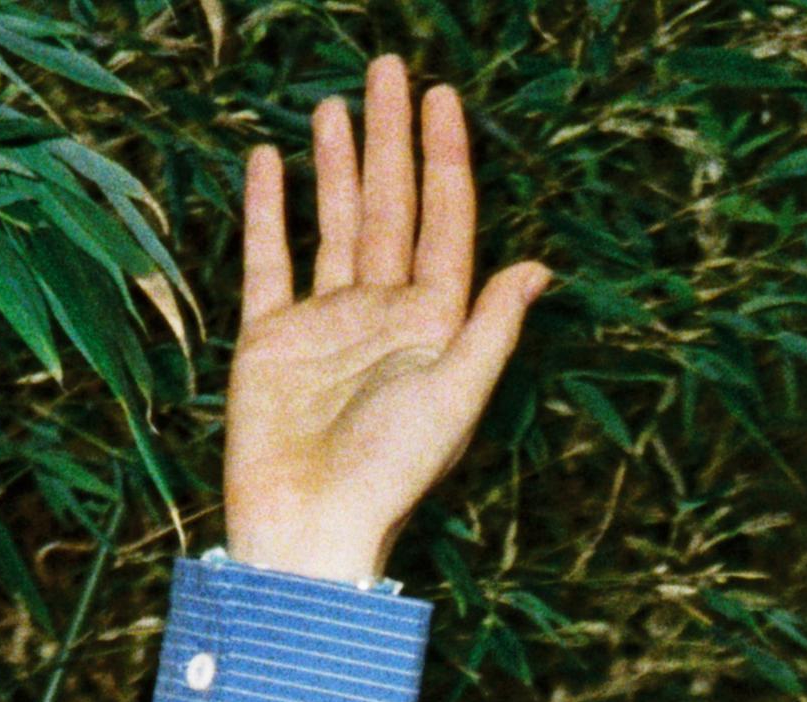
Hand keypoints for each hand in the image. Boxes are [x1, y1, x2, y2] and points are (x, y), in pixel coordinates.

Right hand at [224, 58, 549, 584]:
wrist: (307, 530)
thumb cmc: (389, 475)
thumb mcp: (454, 398)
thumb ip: (492, 329)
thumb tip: (538, 266)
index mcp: (434, 325)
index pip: (444, 222)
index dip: (445, 158)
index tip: (444, 98)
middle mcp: (383, 315)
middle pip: (391, 207)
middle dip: (393, 138)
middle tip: (390, 67)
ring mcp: (325, 324)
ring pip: (335, 222)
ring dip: (338, 163)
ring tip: (338, 104)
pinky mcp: (269, 340)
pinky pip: (269, 261)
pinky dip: (268, 211)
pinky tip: (268, 163)